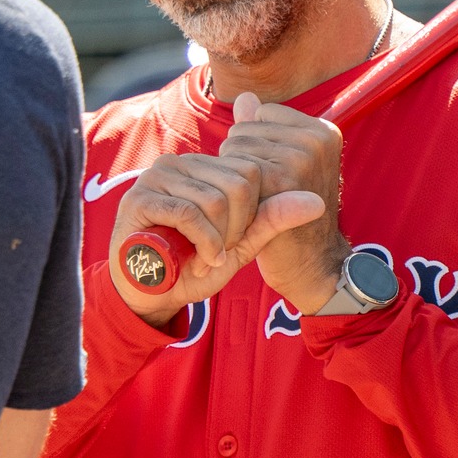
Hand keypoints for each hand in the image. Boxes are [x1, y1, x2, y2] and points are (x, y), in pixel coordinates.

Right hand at [107, 91, 329, 327]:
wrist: (149, 295)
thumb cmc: (193, 266)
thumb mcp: (241, 243)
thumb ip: (272, 219)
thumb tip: (317, 201)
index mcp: (203, 166)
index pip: (250, 171)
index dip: (251, 213)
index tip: (234, 241)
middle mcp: (179, 163)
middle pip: (237, 182)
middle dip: (237, 227)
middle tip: (219, 253)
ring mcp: (157, 177)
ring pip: (215, 199)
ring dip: (217, 241)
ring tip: (204, 258)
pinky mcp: (141, 198)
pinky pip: (189, 213)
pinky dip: (203, 243)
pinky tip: (199, 260)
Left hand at [220, 93, 349, 315]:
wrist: (312, 264)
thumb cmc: (295, 215)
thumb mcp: (287, 167)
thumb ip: (265, 130)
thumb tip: (245, 97)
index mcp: (323, 131)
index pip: (261, 113)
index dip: (255, 145)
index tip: (274, 175)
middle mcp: (315, 139)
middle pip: (244, 129)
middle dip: (243, 160)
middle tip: (266, 193)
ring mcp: (300, 157)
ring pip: (234, 147)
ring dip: (235, 176)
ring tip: (258, 201)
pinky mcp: (280, 179)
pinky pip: (232, 167)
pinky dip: (231, 190)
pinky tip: (247, 209)